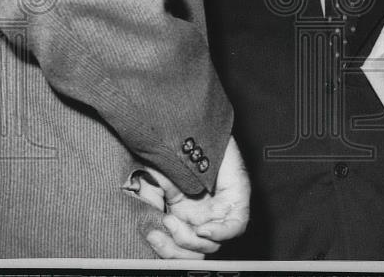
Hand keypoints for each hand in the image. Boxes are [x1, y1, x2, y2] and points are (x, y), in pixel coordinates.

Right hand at [143, 136, 250, 257]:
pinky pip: (234, 229)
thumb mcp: (154, 179)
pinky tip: (204, 230)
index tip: (151, 234)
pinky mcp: (238, 202)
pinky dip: (219, 234)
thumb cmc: (177, 153)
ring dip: (187, 240)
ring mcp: (221, 213)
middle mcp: (203, 219)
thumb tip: (145, 225)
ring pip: (209, 247)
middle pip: (192, 254)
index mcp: (185, 218)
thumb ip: (148, 201)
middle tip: (162, 226)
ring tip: (173, 219)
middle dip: (172, 248)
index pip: (178, 249)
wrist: (197, 129)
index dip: (163, 249)